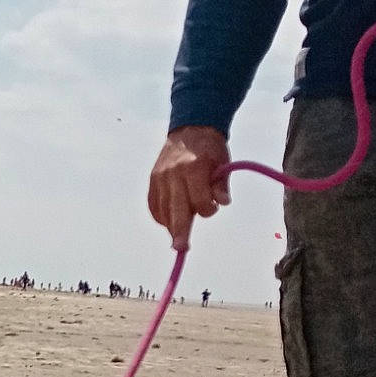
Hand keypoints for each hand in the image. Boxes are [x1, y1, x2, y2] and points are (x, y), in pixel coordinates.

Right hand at [148, 126, 230, 249]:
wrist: (190, 129)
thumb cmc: (210, 148)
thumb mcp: (222, 163)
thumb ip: (221, 185)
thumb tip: (222, 203)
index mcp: (193, 167)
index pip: (199, 199)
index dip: (208, 209)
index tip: (213, 208)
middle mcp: (173, 173)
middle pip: (176, 208)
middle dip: (180, 229)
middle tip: (180, 247)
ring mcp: (160, 177)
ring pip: (163, 209)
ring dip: (171, 225)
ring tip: (178, 237)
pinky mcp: (153, 180)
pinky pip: (154, 205)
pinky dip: (161, 216)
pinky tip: (169, 222)